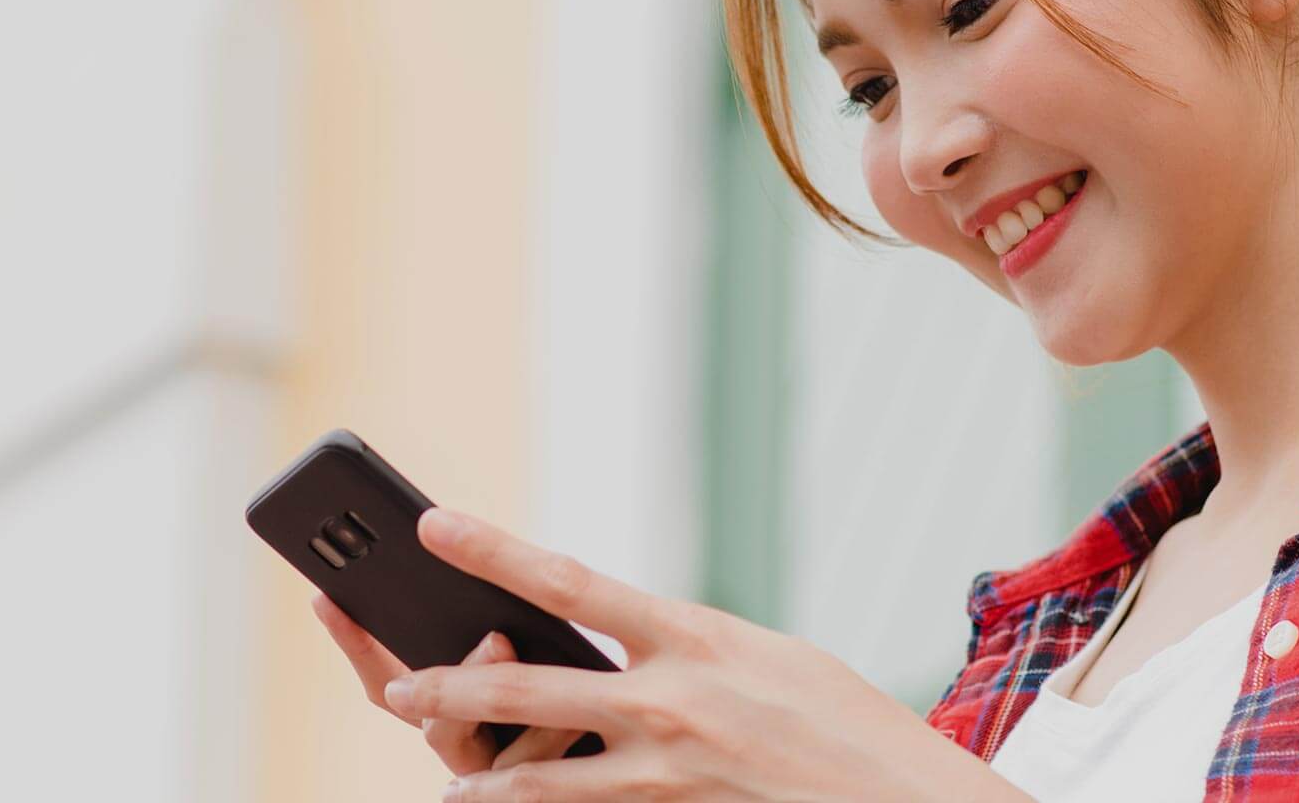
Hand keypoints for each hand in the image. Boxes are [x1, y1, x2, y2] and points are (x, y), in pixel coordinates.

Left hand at [355, 506, 1030, 801]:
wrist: (904, 799)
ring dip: (478, 775)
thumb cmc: (845, 720)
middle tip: (395, 678)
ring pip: (539, 775)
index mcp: (694, 636)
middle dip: (450, 684)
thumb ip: (688, 646)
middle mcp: (670, 701)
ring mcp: (668, 770)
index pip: (570, 582)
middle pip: (527, 689)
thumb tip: (629, 641)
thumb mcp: (767, 655)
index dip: (494, 550)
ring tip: (444, 776)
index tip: (433, 523)